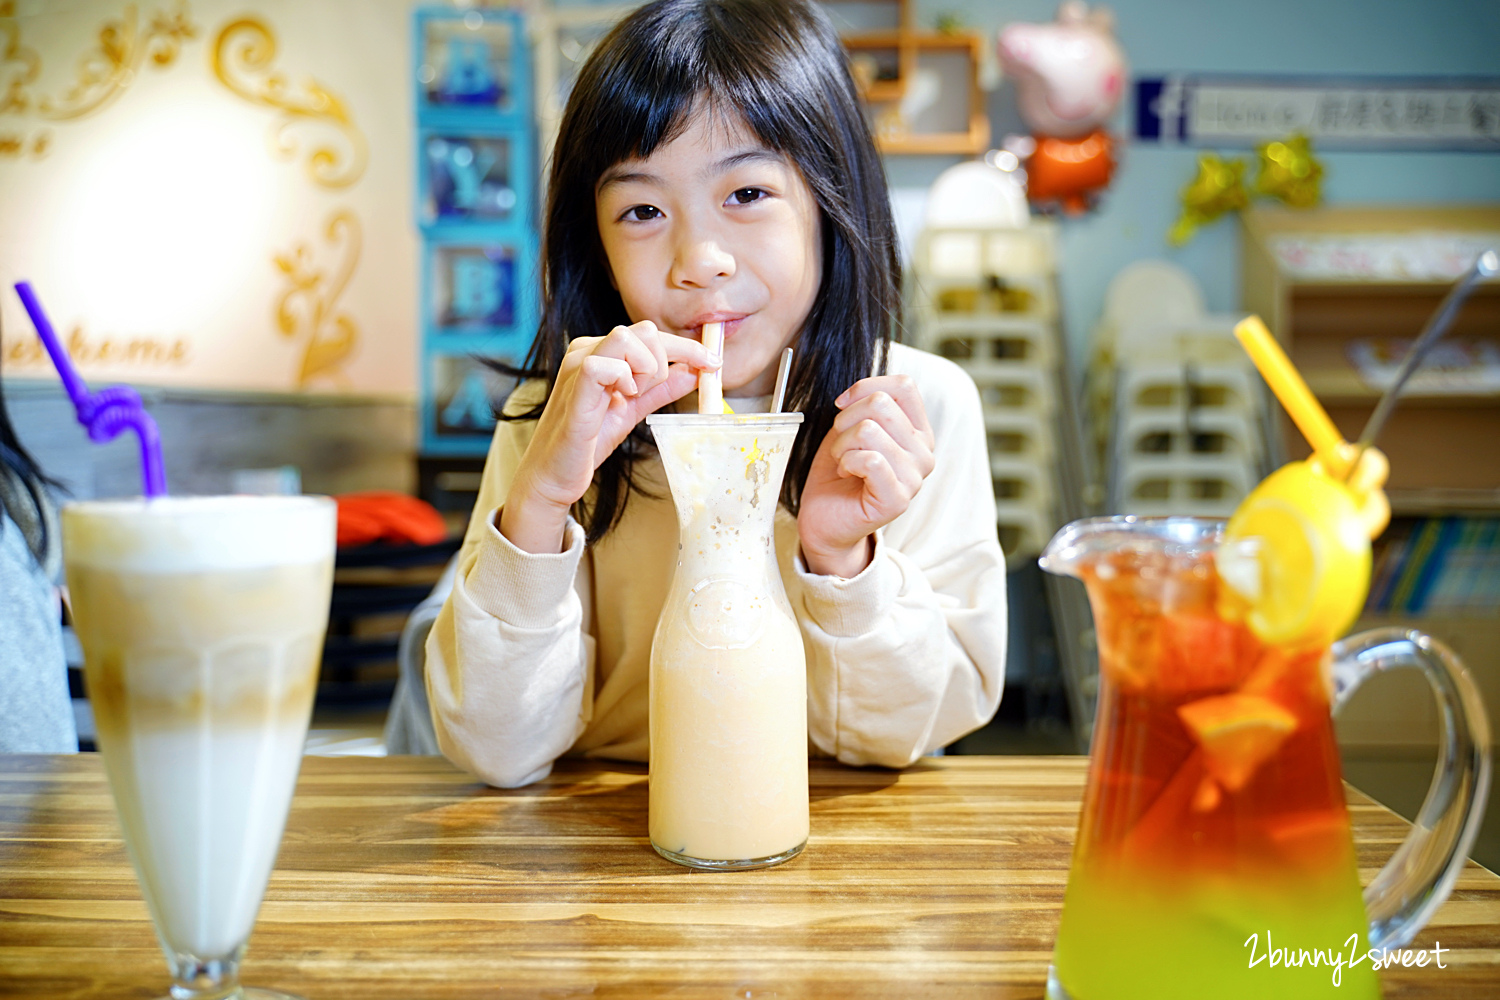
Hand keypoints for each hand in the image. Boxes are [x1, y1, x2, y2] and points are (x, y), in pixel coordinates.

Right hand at [501, 321, 717, 552]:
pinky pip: (604, 364)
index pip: (650, 333)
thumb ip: (661, 390)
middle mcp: (586, 350)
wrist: (555, 474)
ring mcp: (577, 366)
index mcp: (600, 351)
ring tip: (632, 397)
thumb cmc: (588, 441)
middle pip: (644, 331)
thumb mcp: (634, 410)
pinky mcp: (574, 389)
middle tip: (649, 394)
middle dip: (663, 362)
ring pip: (627, 338)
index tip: (712, 363)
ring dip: (645, 369)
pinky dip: (623, 378)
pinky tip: (622, 398)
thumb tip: (693, 371)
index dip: (686, 347)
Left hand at [797, 374, 934, 577]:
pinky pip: (870, 460)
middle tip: (841, 445)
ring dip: (842, 444)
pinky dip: (847, 462)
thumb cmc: (840, 472)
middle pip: (881, 403)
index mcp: (918, 432)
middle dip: (846, 419)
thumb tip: (862, 391)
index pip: (904, 386)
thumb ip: (867, 405)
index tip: (843, 405)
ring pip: (870, 429)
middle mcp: (924, 453)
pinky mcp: (898, 499)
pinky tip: (847, 474)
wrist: (825, 518)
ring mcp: (915, 478)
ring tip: (844, 462)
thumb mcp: (852, 427)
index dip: (865, 387)